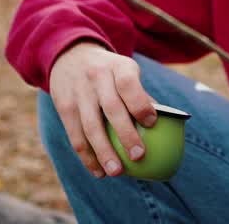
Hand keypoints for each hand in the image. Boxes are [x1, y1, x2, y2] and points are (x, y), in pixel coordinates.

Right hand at [47, 41, 158, 177]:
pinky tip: (98, 171)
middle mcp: (97, 77)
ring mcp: (79, 92)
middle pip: (111, 108)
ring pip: (90, 126)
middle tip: (139, 156)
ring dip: (103, 152)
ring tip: (117, 172)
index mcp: (118, 67)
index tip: (152, 123)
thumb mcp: (125, 70)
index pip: (128, 84)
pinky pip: (75, 135)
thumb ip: (140, 95)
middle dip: (125, 134)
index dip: (140, 104)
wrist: (70, 56)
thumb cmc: (109, 70)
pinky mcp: (64, 107)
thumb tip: (164, 125)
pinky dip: (87, 156)